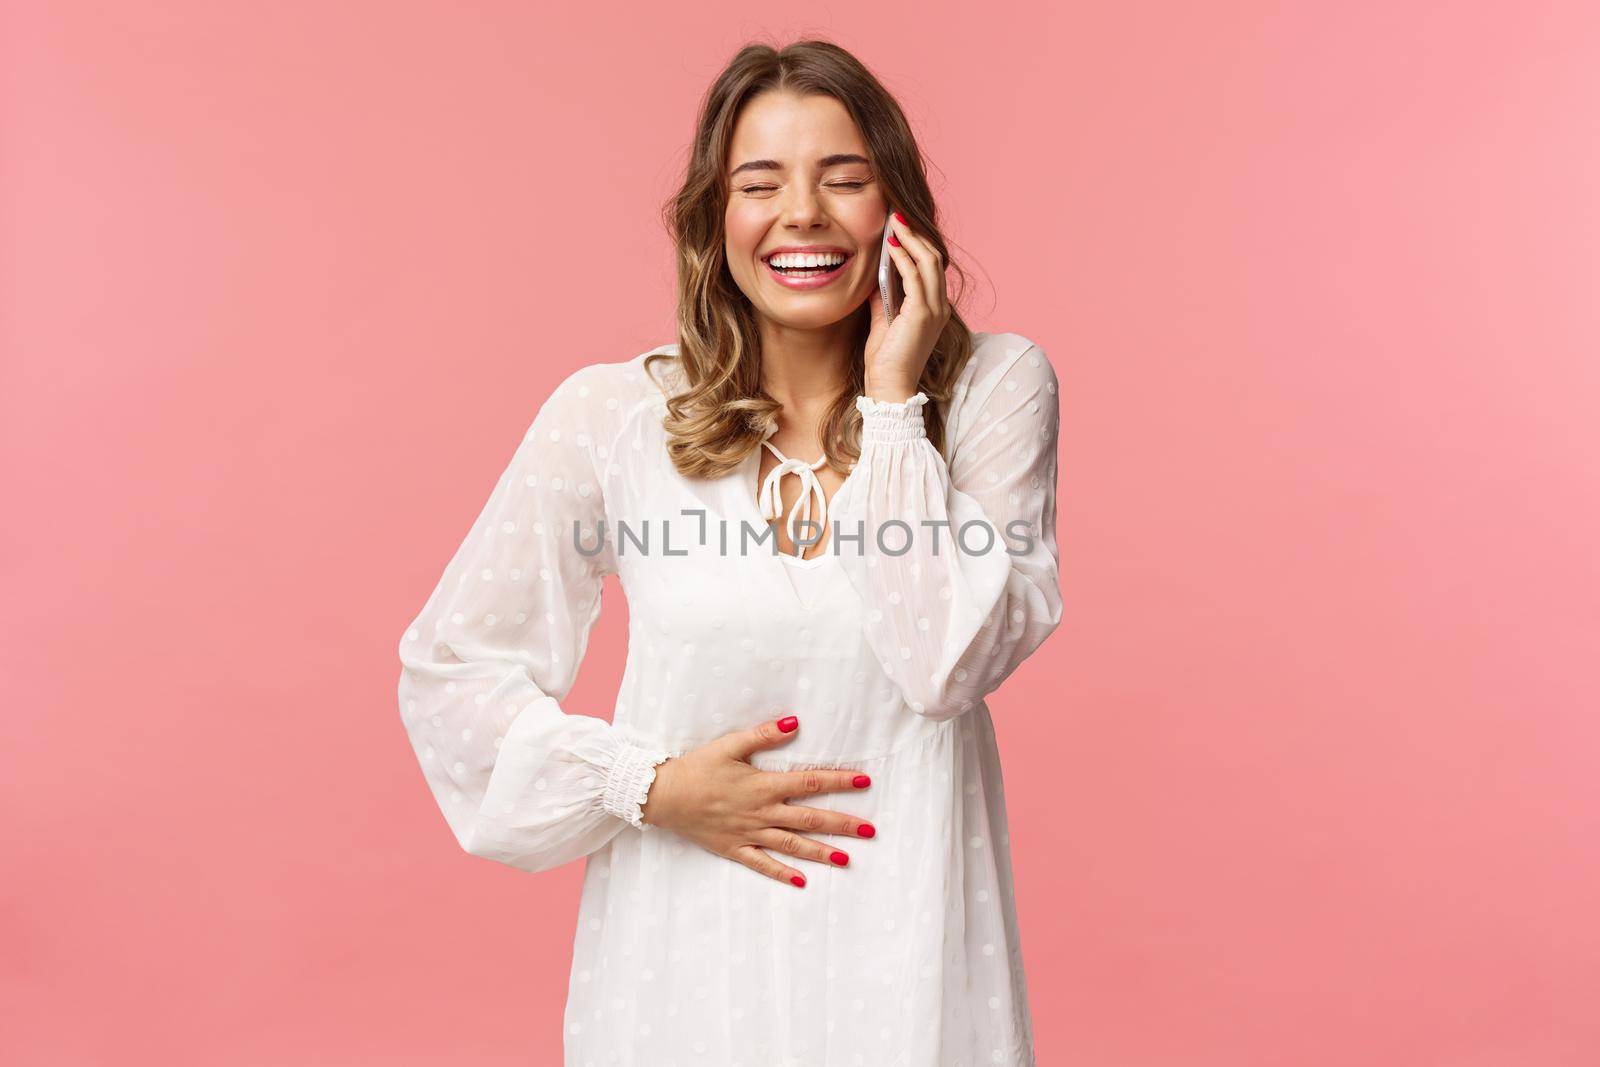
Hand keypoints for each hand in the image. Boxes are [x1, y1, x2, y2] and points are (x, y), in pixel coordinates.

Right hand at [638, 715, 875, 887]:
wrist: (663, 796)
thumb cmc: (696, 767)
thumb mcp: (729, 744)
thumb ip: (764, 734)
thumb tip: (794, 722)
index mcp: (764, 785)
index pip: (810, 782)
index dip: (839, 781)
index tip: (865, 781)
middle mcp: (762, 812)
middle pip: (810, 818)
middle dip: (843, 824)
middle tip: (871, 830)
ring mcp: (749, 833)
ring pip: (793, 844)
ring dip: (821, 852)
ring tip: (847, 859)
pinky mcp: (734, 848)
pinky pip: (763, 864)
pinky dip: (783, 873)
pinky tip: (803, 882)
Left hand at [862, 211, 951, 401]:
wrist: (888, 386)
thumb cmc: (885, 360)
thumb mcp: (882, 321)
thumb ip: (884, 297)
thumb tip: (877, 273)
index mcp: (933, 308)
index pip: (931, 266)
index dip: (917, 243)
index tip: (899, 225)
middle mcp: (939, 307)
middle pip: (934, 258)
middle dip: (915, 234)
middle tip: (896, 215)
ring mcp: (934, 310)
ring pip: (929, 262)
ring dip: (911, 240)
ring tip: (895, 223)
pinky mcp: (922, 315)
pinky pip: (916, 278)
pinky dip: (904, 259)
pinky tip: (891, 247)